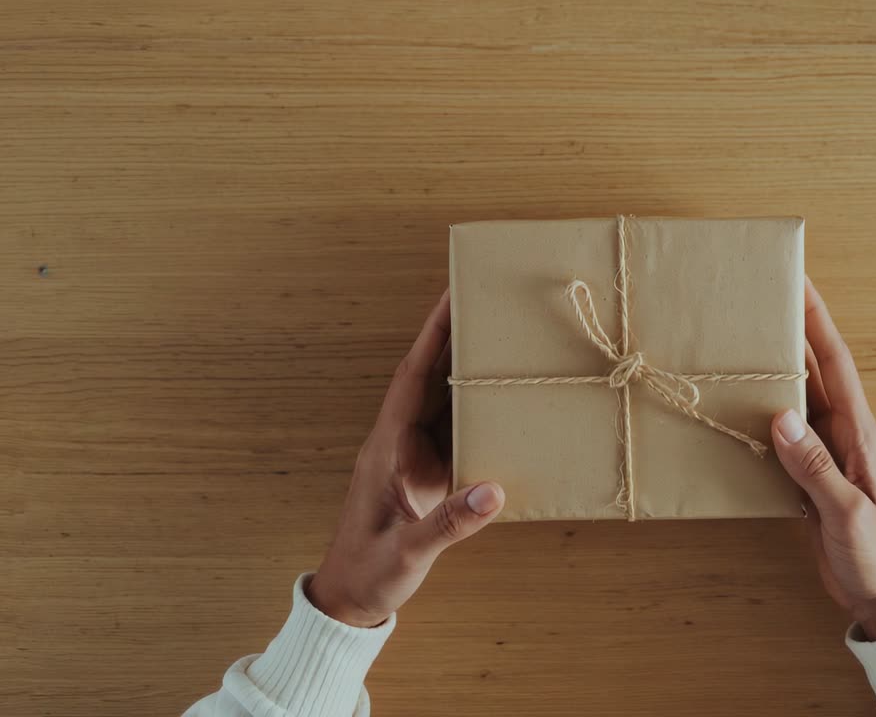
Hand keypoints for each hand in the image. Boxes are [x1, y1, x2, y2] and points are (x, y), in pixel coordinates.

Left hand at [309, 290, 504, 627]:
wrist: (351, 600)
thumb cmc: (369, 573)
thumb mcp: (407, 551)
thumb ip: (448, 523)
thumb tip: (493, 491)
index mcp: (388, 448)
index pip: (412, 378)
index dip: (432, 336)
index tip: (451, 296)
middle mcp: (400, 442)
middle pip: (430, 376)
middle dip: (455, 335)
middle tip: (488, 299)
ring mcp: (414, 457)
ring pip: (444, 398)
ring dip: (469, 366)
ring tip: (502, 334)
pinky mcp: (429, 473)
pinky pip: (455, 427)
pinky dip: (478, 405)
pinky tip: (504, 395)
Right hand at [771, 278, 875, 640]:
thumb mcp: (847, 512)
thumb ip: (815, 467)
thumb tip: (781, 416)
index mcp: (858, 433)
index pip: (834, 363)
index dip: (817, 320)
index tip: (800, 281)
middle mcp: (842, 434)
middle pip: (813, 370)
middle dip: (792, 330)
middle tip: (759, 297)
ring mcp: (826, 454)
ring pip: (795, 399)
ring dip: (774, 369)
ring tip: (742, 339)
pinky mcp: (809, 477)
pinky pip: (783, 436)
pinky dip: (762, 415)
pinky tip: (739, 408)